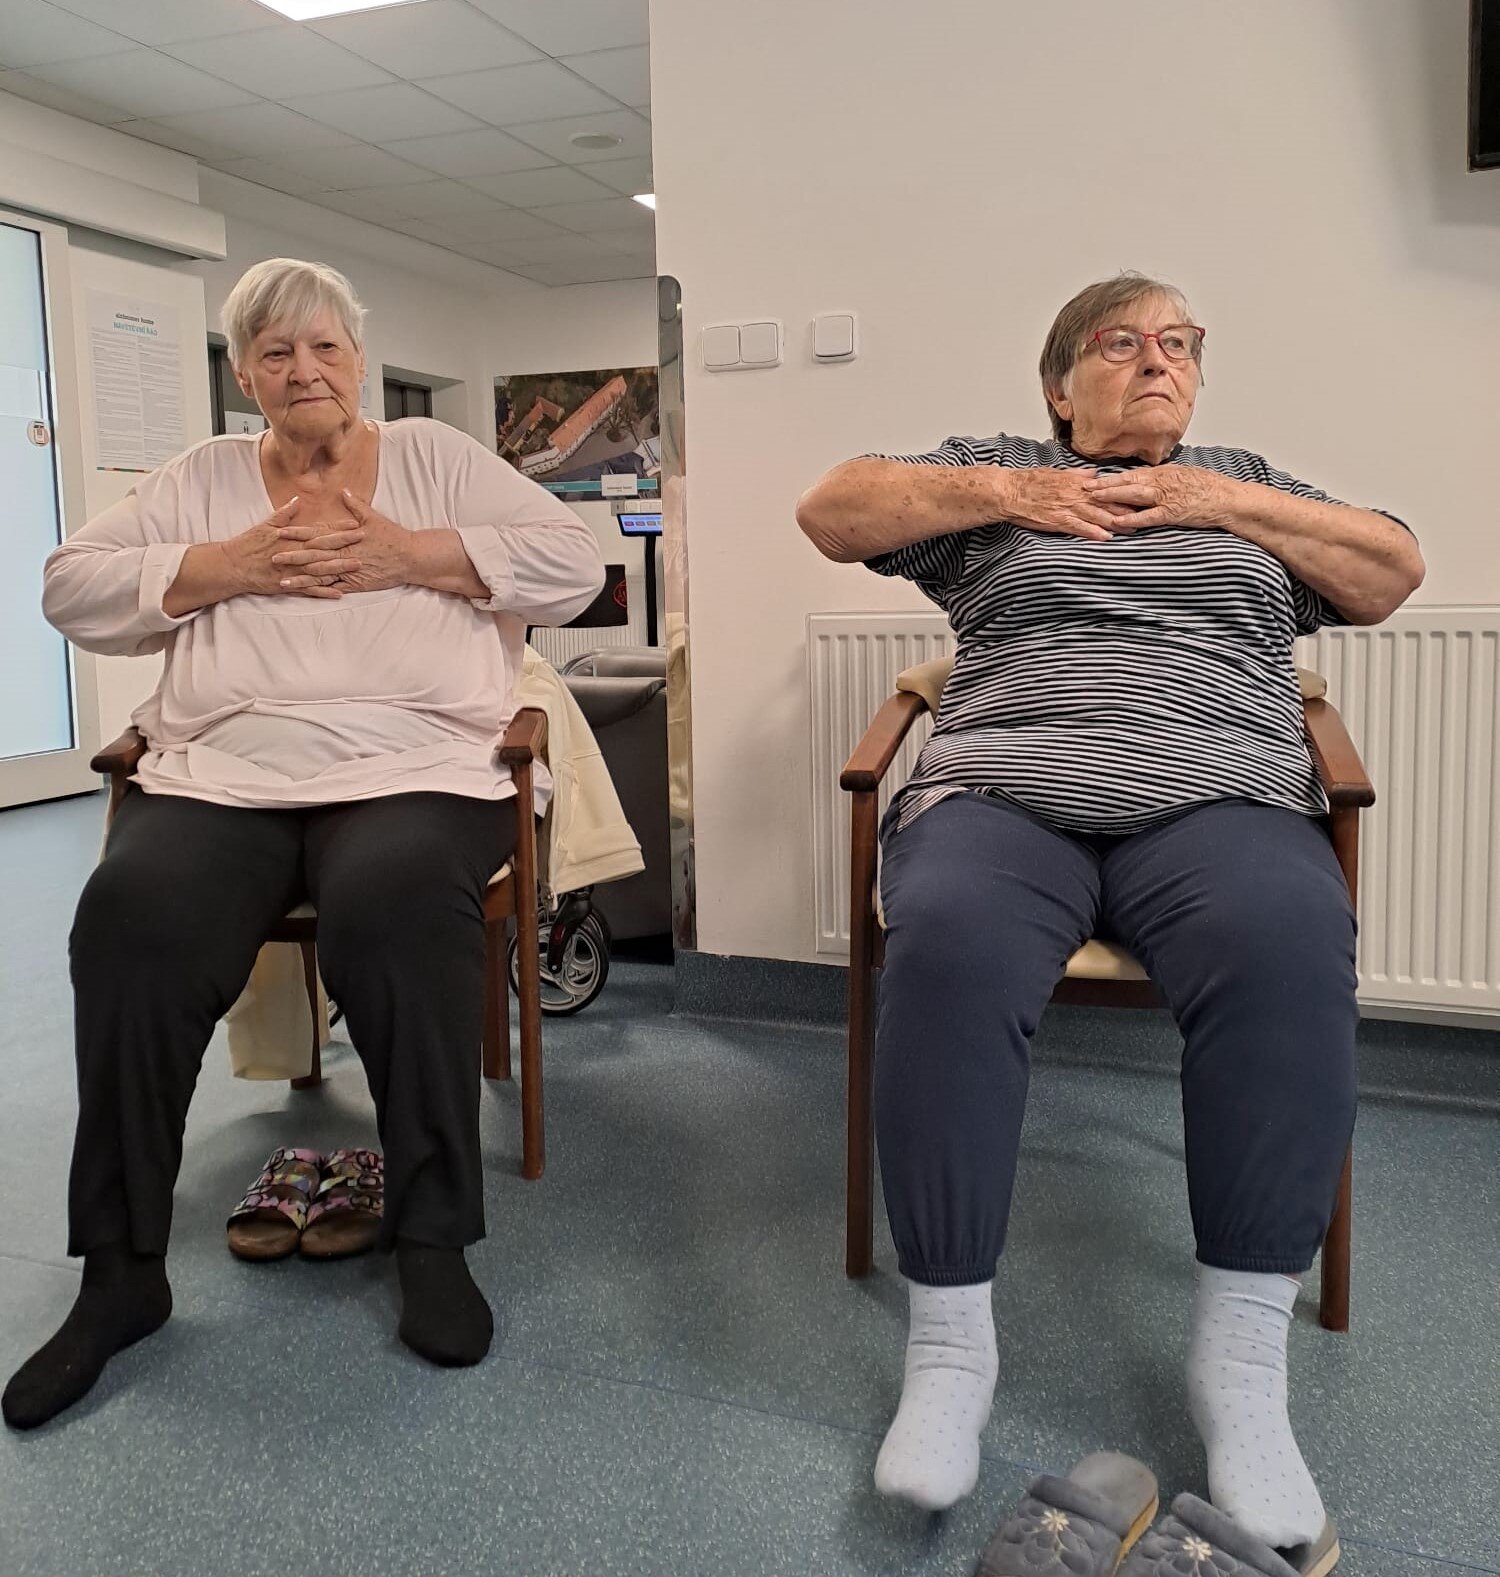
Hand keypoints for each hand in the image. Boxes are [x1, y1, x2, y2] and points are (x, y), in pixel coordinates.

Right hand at [221, 499, 362, 600]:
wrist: (233, 565)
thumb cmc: (249, 544)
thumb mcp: (265, 525)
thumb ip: (284, 514)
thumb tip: (297, 500)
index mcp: (291, 538)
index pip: (319, 531)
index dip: (338, 528)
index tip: (355, 525)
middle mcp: (295, 553)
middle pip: (324, 548)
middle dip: (346, 545)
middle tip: (365, 541)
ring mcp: (293, 571)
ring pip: (320, 569)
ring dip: (340, 567)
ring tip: (359, 565)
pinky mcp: (288, 585)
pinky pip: (309, 589)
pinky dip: (324, 592)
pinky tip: (340, 593)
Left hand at [277, 491, 412, 594]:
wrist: (411, 557)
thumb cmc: (393, 537)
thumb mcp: (374, 518)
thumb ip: (356, 506)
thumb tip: (343, 492)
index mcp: (346, 536)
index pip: (316, 534)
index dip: (297, 533)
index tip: (279, 532)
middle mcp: (345, 553)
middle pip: (313, 555)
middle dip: (292, 556)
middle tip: (272, 557)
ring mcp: (350, 570)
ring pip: (321, 574)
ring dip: (301, 577)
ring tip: (283, 580)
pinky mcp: (357, 584)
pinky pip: (335, 588)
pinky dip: (321, 591)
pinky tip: (307, 594)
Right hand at [995, 467, 1136, 541]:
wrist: (1010, 491)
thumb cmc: (1030, 482)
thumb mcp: (1056, 473)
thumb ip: (1077, 475)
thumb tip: (1094, 474)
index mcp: (1077, 483)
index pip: (1107, 490)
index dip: (1125, 495)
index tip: (1140, 499)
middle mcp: (1076, 495)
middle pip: (1107, 504)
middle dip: (1128, 511)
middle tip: (1146, 516)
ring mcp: (1067, 508)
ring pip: (1097, 516)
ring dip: (1116, 524)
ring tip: (1133, 529)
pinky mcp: (1057, 520)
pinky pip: (1078, 527)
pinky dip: (1092, 532)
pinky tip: (1105, 537)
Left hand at [1081, 465, 1237, 530]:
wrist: (1227, 499)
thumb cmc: (1207, 488)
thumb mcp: (1182, 476)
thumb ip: (1162, 478)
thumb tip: (1144, 479)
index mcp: (1163, 472)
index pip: (1130, 473)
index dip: (1110, 476)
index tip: (1093, 478)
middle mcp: (1162, 481)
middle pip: (1127, 481)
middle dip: (1103, 484)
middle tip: (1082, 486)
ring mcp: (1166, 497)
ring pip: (1133, 495)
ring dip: (1111, 496)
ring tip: (1092, 499)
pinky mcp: (1172, 513)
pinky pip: (1147, 516)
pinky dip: (1131, 518)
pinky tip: (1116, 521)